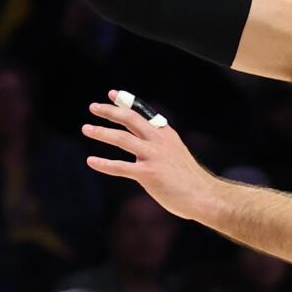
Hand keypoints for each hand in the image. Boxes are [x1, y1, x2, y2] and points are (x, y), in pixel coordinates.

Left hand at [82, 94, 217, 221]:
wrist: (204, 197)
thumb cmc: (190, 181)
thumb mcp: (176, 155)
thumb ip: (160, 148)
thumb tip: (144, 147)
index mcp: (166, 135)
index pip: (142, 113)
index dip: (126, 102)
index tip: (112, 94)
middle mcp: (159, 141)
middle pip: (131, 119)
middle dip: (110, 111)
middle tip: (93, 107)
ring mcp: (154, 157)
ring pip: (123, 139)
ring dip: (102, 132)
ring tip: (86, 128)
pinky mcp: (149, 174)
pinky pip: (122, 167)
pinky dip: (104, 164)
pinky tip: (91, 162)